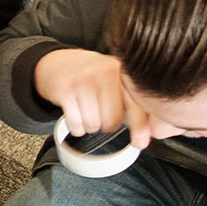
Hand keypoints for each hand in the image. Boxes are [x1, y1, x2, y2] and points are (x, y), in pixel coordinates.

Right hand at [32, 48, 149, 148]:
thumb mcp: (116, 81)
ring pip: (93, 124)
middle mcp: (105, 72)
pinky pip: (76, 124)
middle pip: (112, 119)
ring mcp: (83, 80)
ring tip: (88, 113)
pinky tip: (77, 115)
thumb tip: (147, 134)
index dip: (140, 126)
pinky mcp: (65, 90)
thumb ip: (134, 101)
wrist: (59, 63)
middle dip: (108, 125)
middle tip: (103, 116)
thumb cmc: (92, 76)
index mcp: (122, 71)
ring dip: (91, 126)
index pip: (136, 104)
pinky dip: (77, 127)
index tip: (140, 142)